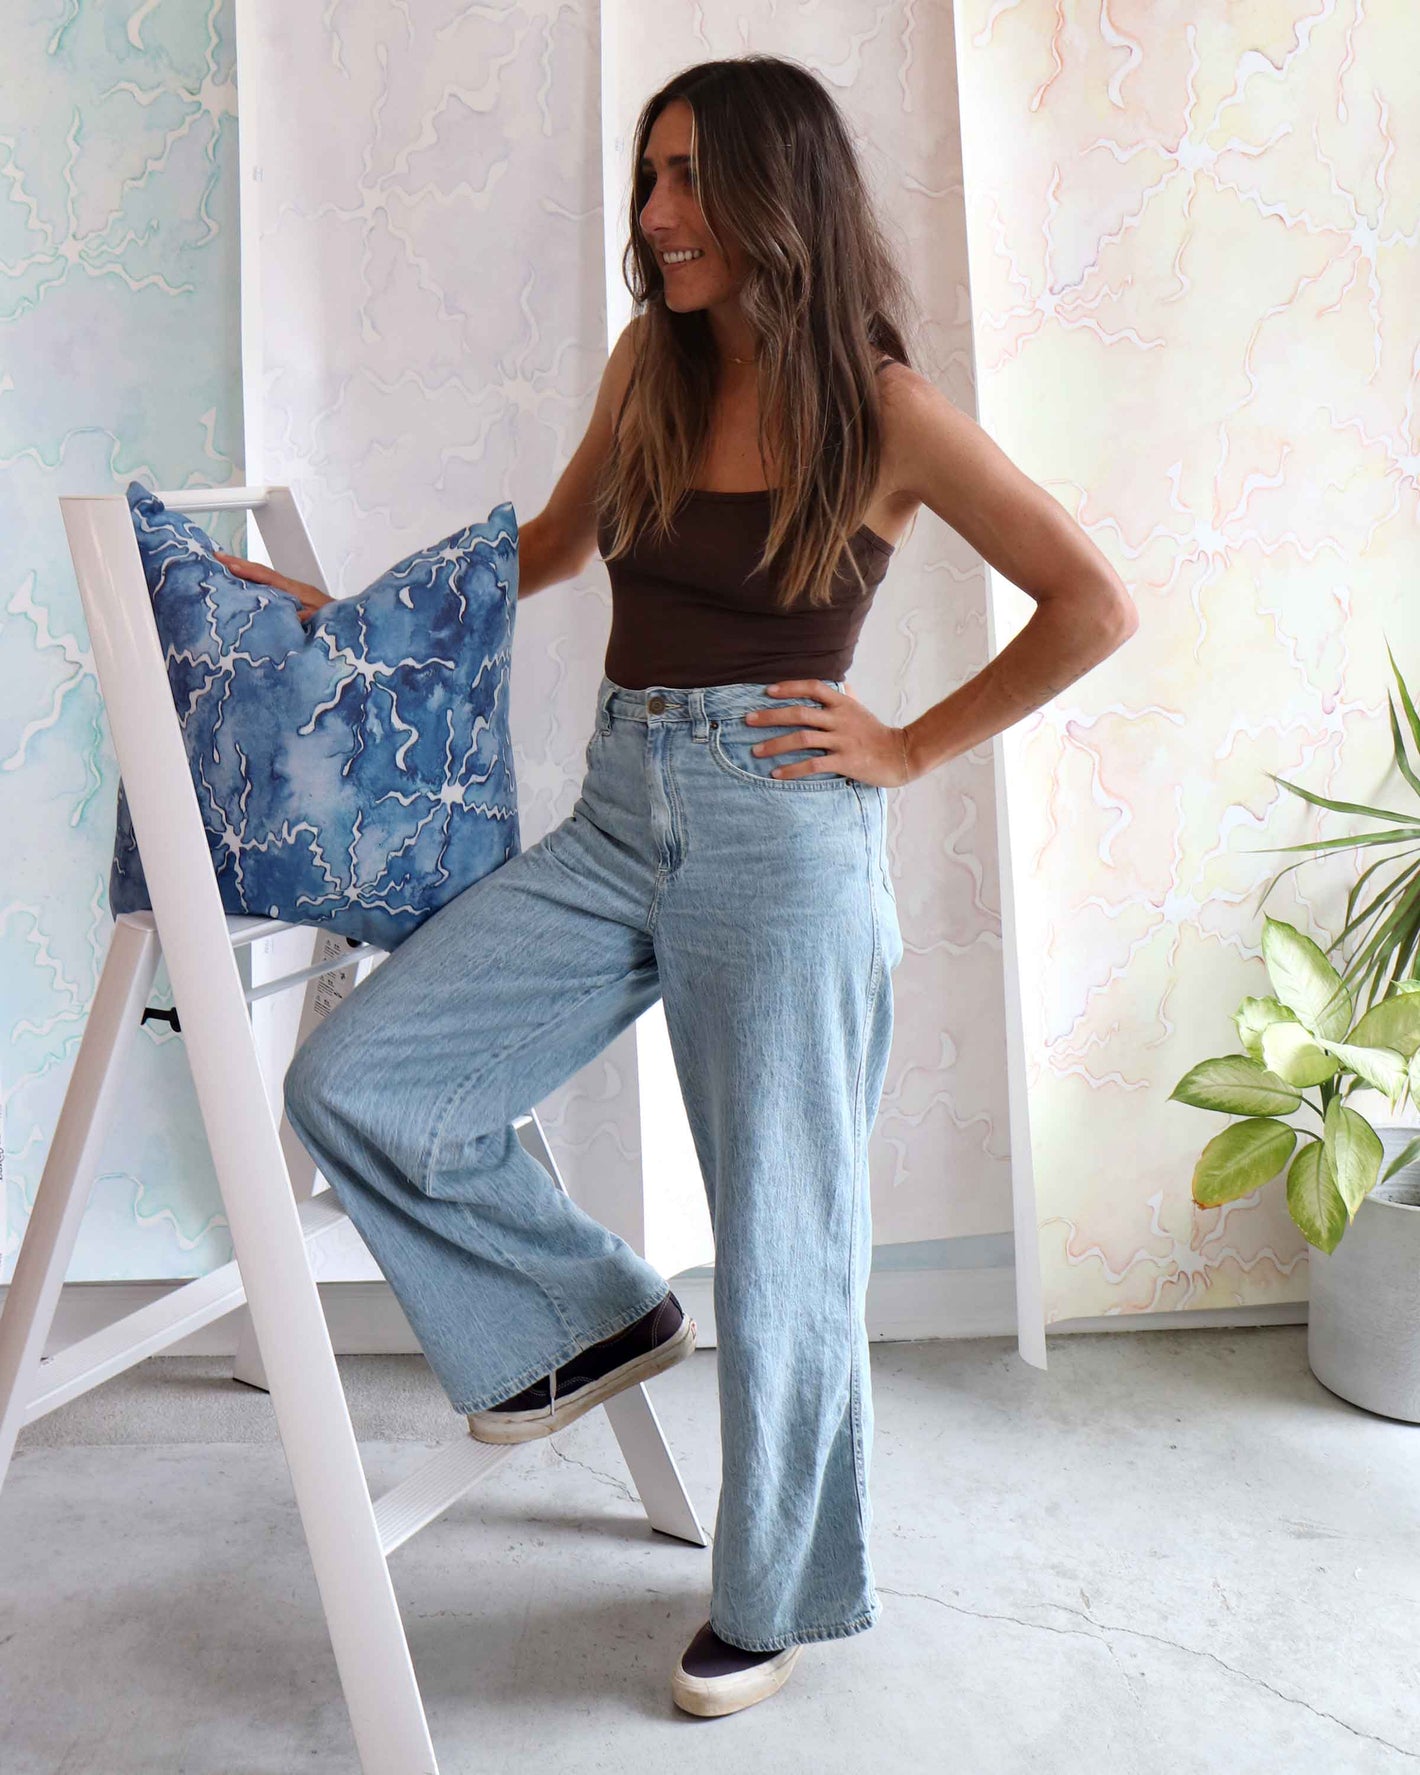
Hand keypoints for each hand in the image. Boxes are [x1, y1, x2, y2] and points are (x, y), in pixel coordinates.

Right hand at [211, 550, 333, 624]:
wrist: (349, 624)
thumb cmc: (335, 623)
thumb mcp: (318, 622)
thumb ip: (300, 617)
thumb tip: (281, 612)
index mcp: (296, 591)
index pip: (266, 576)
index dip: (247, 570)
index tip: (227, 564)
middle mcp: (292, 587)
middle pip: (261, 571)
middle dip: (238, 563)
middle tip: (215, 556)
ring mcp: (292, 591)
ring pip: (263, 576)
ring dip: (243, 570)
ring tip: (222, 565)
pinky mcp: (292, 597)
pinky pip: (268, 585)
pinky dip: (253, 580)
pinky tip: (242, 583)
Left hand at [745, 679, 914, 785]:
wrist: (902, 755)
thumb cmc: (878, 734)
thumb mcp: (862, 712)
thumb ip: (848, 699)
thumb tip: (842, 685)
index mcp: (844, 704)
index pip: (813, 688)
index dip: (789, 687)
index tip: (767, 691)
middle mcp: (840, 719)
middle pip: (800, 713)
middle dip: (770, 716)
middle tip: (747, 720)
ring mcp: (843, 740)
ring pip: (803, 738)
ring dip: (776, 744)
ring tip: (756, 751)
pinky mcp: (845, 761)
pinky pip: (814, 764)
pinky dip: (792, 769)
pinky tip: (776, 773)